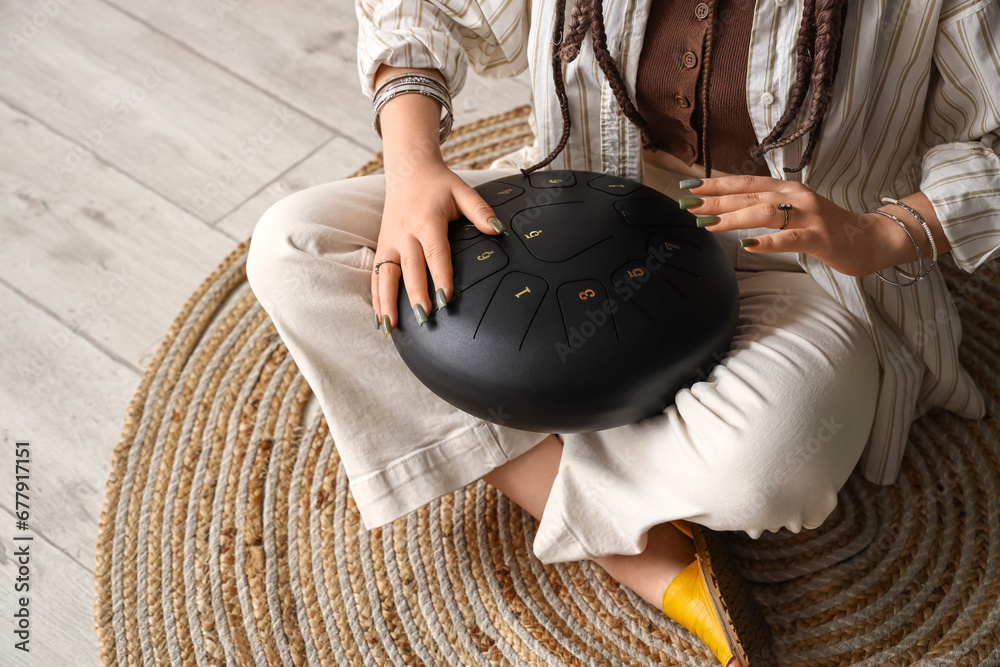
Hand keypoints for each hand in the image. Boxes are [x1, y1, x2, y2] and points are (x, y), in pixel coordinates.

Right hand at [372, 161, 506, 331]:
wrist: (407, 168)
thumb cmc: (439, 184)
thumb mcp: (462, 191)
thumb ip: (480, 211)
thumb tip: (499, 230)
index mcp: (427, 220)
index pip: (435, 253)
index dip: (440, 276)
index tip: (445, 299)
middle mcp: (404, 232)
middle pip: (410, 268)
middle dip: (415, 294)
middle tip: (423, 318)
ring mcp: (390, 240)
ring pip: (385, 274)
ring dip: (387, 301)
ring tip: (391, 326)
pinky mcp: (382, 245)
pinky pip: (376, 274)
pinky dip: (376, 297)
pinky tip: (380, 317)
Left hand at [681, 175, 887, 276]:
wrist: (868, 238)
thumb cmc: (824, 227)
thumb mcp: (792, 212)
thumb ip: (765, 207)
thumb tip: (727, 210)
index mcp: (785, 189)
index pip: (744, 182)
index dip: (715, 184)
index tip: (689, 186)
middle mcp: (794, 196)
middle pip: (749, 194)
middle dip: (715, 199)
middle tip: (688, 204)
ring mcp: (807, 215)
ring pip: (765, 212)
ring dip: (733, 217)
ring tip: (709, 222)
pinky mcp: (818, 237)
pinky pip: (789, 239)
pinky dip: (767, 242)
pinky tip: (747, 245)